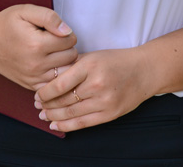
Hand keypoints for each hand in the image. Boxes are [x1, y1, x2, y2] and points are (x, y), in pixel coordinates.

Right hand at [0, 5, 77, 89]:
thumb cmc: (6, 24)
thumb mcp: (26, 11)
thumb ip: (49, 17)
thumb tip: (67, 31)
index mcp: (37, 44)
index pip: (70, 40)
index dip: (67, 33)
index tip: (57, 31)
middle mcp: (36, 64)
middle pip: (71, 57)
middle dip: (67, 47)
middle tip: (56, 41)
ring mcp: (33, 77)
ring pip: (66, 72)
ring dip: (64, 62)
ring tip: (55, 52)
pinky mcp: (30, 85)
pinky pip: (54, 85)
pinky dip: (56, 76)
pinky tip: (50, 65)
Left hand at [33, 48, 153, 132]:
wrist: (145, 71)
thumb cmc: (116, 61)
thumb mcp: (93, 56)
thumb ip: (72, 66)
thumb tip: (47, 79)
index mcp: (90, 66)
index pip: (59, 84)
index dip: (44, 93)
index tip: (37, 94)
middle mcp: (97, 84)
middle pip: (64, 100)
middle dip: (47, 105)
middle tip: (37, 106)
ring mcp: (104, 101)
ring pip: (71, 113)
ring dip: (53, 115)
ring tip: (44, 115)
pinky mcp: (110, 113)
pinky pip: (83, 123)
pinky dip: (66, 125)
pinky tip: (55, 124)